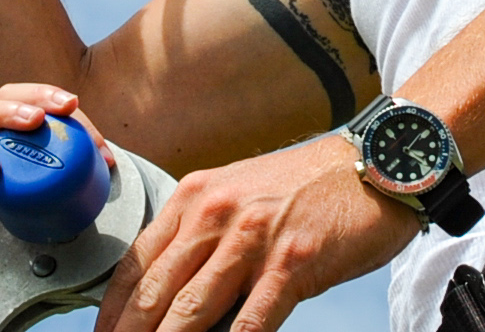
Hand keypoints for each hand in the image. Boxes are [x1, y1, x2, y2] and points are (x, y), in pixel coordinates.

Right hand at [0, 83, 93, 254]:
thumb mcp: (7, 191)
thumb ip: (40, 183)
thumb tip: (93, 191)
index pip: (31, 107)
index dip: (64, 116)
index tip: (97, 141)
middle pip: (4, 96)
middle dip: (39, 95)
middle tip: (69, 105)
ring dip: (6, 113)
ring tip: (35, 121)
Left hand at [96, 136, 415, 331]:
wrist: (371, 168)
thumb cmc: (306, 189)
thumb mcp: (239, 197)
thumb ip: (204, 239)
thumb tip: (172, 297)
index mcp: (195, 196)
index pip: (137, 262)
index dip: (113, 310)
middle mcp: (215, 213)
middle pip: (155, 291)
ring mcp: (251, 238)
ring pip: (191, 310)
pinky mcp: (290, 264)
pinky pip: (250, 322)